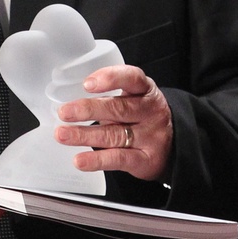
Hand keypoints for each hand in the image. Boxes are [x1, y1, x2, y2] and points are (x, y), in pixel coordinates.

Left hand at [54, 64, 172, 181]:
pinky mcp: (146, 160)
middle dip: (88, 110)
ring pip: (114, 134)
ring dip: (84, 135)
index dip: (110, 78)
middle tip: (65, 112)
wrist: (174, 145)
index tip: (88, 84)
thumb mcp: (135, 98)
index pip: (132, 78)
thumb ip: (110, 97)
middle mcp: (150, 111)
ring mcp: (150, 136)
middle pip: (118, 108)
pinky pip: (119, 159)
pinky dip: (97, 160)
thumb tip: (70, 103)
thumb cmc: (143, 117)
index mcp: (145, 90)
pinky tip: (80, 159)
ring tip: (62, 134)